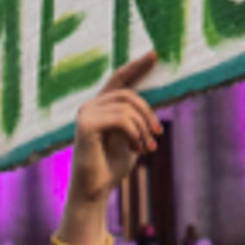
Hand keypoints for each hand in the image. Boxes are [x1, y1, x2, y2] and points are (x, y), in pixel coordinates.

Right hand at [50, 53, 159, 244]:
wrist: (96, 190)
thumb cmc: (112, 166)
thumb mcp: (132, 137)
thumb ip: (137, 118)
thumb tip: (154, 102)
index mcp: (101, 105)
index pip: (120, 77)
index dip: (137, 65)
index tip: (155, 53)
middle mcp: (91, 104)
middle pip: (129, 93)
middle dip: (148, 114)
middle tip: (158, 135)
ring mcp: (86, 112)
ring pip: (127, 106)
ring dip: (143, 128)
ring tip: (146, 147)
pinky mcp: (86, 124)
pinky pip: (121, 119)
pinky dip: (135, 133)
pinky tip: (137, 149)